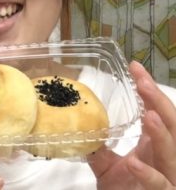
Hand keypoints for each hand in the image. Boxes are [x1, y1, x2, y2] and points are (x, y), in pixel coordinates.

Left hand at [89, 61, 175, 188]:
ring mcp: (169, 176)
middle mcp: (166, 158)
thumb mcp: (108, 168)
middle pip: (171, 124)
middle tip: (142, 81)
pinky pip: (159, 184)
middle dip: (159, 102)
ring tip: (149, 114)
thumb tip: (79, 129)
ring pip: (172, 152)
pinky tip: (133, 162)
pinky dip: (148, 173)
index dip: (149, 91)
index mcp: (154, 147)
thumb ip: (99, 150)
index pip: (156, 112)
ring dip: (162, 134)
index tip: (135, 68)